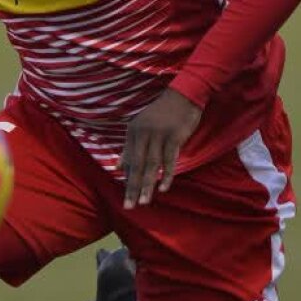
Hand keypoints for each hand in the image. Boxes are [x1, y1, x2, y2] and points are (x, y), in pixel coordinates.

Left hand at [120, 88, 202, 208]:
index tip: (126, 198)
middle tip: (129, 206)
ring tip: (144, 202)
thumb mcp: (142, 127)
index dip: (127, 180)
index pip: (129, 161)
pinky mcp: (174, 136)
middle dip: (132, 187)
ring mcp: (159, 134)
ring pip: (152, 165)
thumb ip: (129, 148)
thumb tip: (116, 168)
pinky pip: (169, 159)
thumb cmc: (163, 113)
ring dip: (147, 185)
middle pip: (137, 165)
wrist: (184, 95)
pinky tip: (163, 188)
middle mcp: (143, 133)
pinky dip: (166, 174)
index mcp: (133, 131)